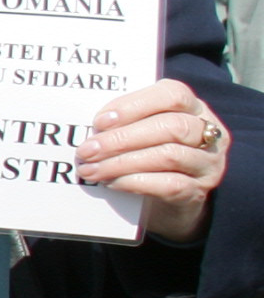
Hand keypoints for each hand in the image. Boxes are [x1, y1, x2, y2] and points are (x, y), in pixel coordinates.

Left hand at [78, 77, 228, 244]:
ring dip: (122, 162)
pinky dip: (135, 182)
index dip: (134, 106)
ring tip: (92, 169)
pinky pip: (170, 185)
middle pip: (171, 127)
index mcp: (194, 108)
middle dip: (122, 138)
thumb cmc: (147, 155)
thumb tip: (91, 127)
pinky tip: (112, 182)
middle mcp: (210, 133)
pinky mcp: (199, 192)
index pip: (173, 94)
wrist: (168, 202)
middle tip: (87, 150)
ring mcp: (209, 164)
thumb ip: (125, 122)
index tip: (100, 122)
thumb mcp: (140, 132)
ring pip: (169, 156)